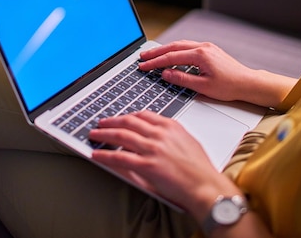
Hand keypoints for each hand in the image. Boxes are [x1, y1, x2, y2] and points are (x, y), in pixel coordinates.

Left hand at [90, 111, 238, 218]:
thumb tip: (153, 136)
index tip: (120, 118)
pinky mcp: (147, 165)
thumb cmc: (200, 169)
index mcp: (171, 126)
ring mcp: (152, 149)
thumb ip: (169, 136)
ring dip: (104, 134)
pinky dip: (106, 155)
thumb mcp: (186, 142)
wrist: (206, 186)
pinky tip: (98, 154)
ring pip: (121, 136)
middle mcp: (160, 134)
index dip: (127, 115)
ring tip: (95, 135)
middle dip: (111, 121)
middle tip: (101, 123)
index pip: (143, 114)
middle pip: (128, 122)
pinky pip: (120, 157)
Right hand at [139, 41, 295, 107]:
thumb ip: (182, 79)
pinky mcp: (209, 50)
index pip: (171, 57)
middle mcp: (203, 47)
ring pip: (180, 45)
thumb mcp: (203, 87)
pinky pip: (187, 47)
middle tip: (142, 57)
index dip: (155, 62)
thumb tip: (166, 74)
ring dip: (165, 49)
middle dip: (156, 52)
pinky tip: (170, 54)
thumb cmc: (230, 86)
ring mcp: (207, 47)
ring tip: (152, 55)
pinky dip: (175, 50)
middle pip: (173, 47)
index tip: (143, 66)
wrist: (248, 83)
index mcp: (200, 55)